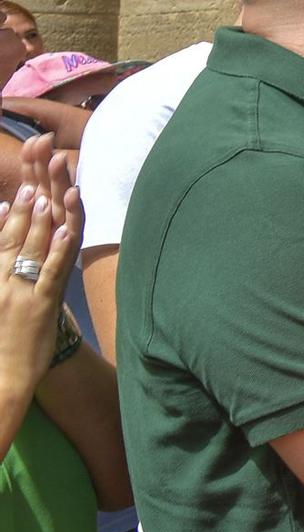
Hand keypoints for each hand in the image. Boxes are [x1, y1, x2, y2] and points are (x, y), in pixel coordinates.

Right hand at [0, 135, 83, 400]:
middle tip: (42, 154)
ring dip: (46, 212)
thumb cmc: (0, 335)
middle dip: (32, 188)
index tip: (28, 164)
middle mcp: (4, 274)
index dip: (18, 193)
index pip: (6, 224)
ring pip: (36, 244)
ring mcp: (22, 288)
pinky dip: (61, 247)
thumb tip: (1, 217)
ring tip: (53, 183)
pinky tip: (69, 227)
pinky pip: (52, 271)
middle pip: (21, 224)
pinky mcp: (40, 305)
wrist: (0, 378)